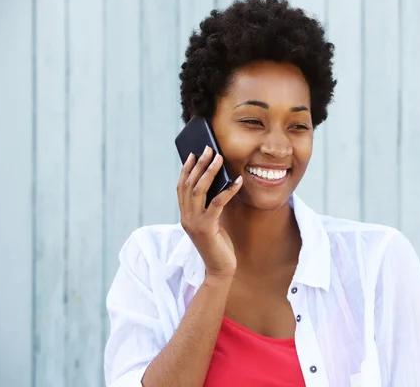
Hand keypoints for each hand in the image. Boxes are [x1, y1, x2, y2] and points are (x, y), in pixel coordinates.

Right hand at [177, 146, 242, 276]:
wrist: (220, 270)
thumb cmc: (219, 244)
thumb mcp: (212, 221)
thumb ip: (210, 205)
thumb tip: (219, 181)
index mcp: (185, 215)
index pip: (181, 187)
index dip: (186, 169)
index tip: (193, 154)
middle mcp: (186, 217)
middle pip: (190, 185)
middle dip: (199, 164)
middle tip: (208, 149)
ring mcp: (194, 223)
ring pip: (199, 190)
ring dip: (209, 172)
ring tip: (219, 158)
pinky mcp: (207, 228)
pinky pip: (217, 203)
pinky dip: (228, 190)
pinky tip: (238, 181)